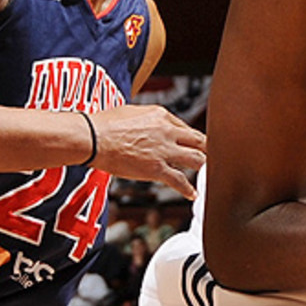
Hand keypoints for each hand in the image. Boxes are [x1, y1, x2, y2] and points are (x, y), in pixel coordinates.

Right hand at [89, 105, 205, 198]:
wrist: (93, 138)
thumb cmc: (105, 124)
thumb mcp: (131, 112)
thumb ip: (147, 118)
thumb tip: (150, 123)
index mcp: (161, 116)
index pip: (185, 128)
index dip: (191, 138)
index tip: (194, 145)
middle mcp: (167, 131)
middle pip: (199, 141)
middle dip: (207, 150)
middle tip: (211, 157)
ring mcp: (164, 151)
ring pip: (196, 159)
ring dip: (202, 167)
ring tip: (205, 174)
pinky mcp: (156, 169)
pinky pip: (179, 181)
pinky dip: (188, 189)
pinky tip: (192, 194)